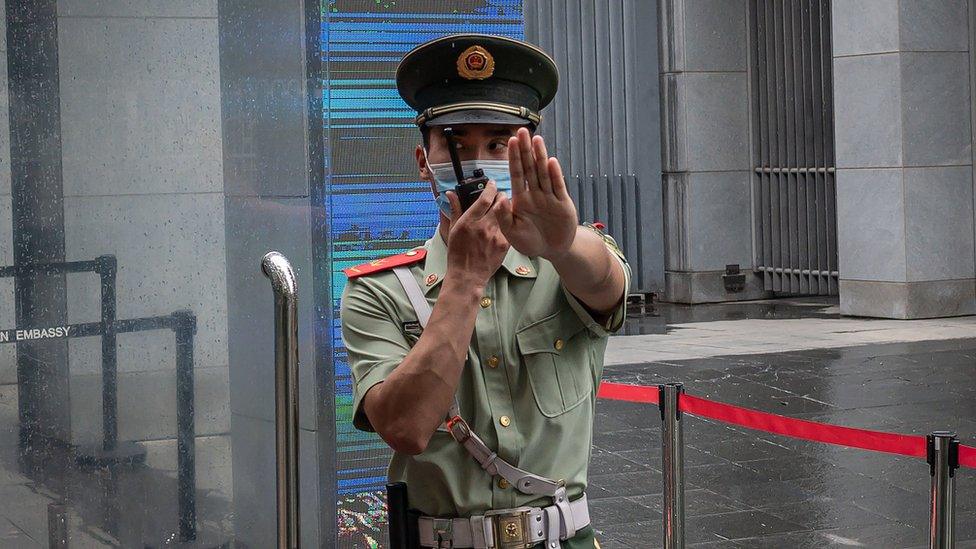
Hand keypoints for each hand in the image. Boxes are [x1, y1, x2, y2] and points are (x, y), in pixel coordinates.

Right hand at [444, 181, 509, 288]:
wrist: (467, 276)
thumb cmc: (457, 254)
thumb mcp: (452, 230)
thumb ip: (455, 210)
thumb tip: (450, 194)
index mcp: (469, 221)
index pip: (485, 198)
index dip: (490, 187)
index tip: (491, 183)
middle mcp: (484, 227)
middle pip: (500, 202)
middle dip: (500, 195)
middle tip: (497, 196)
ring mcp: (496, 236)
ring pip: (507, 213)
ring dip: (504, 208)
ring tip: (500, 211)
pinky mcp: (504, 244)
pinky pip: (508, 227)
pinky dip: (506, 223)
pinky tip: (502, 226)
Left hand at [497, 128, 578, 260]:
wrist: (553, 251)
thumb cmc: (530, 242)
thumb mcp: (511, 233)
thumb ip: (504, 216)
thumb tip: (501, 197)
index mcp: (521, 199)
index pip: (516, 174)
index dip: (513, 158)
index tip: (510, 141)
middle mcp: (535, 194)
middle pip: (529, 168)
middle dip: (525, 150)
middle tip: (521, 131)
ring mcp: (549, 197)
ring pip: (543, 173)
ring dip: (540, 156)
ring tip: (536, 139)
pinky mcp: (562, 203)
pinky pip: (558, 187)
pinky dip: (555, 174)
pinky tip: (551, 162)